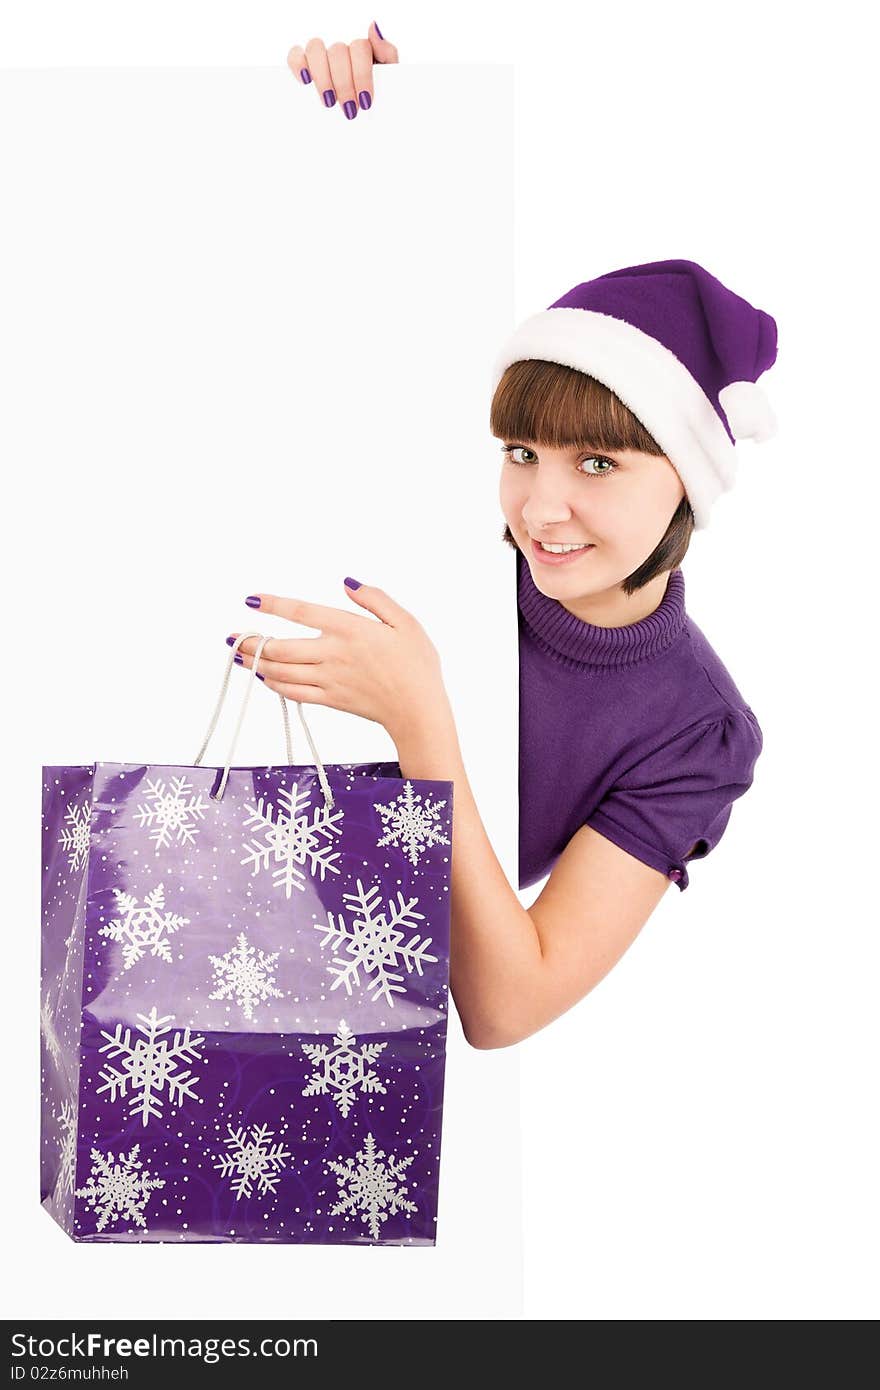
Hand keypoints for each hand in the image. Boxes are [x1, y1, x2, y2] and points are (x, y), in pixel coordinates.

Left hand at [227, 579, 451, 746]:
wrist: (419, 710)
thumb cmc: (417, 665)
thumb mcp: (405, 622)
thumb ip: (375, 599)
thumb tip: (347, 583)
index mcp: (350, 629)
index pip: (301, 612)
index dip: (273, 604)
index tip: (251, 599)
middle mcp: (334, 654)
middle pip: (281, 647)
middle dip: (251, 642)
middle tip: (231, 637)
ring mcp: (329, 680)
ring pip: (282, 671)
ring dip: (256, 663)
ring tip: (238, 656)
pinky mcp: (330, 700)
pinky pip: (294, 692)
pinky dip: (275, 685)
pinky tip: (266, 677)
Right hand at [286, 21, 398, 118]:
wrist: (367, 121)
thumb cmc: (376, 97)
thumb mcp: (389, 79)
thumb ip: (387, 53)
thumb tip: (373, 27)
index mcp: (361, 51)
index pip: (359, 47)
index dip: (362, 74)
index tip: (365, 101)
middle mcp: (340, 49)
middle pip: (338, 52)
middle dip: (344, 84)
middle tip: (349, 109)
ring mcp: (321, 56)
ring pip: (316, 50)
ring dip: (323, 77)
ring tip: (329, 102)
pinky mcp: (303, 64)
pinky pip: (295, 55)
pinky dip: (298, 65)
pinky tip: (306, 80)